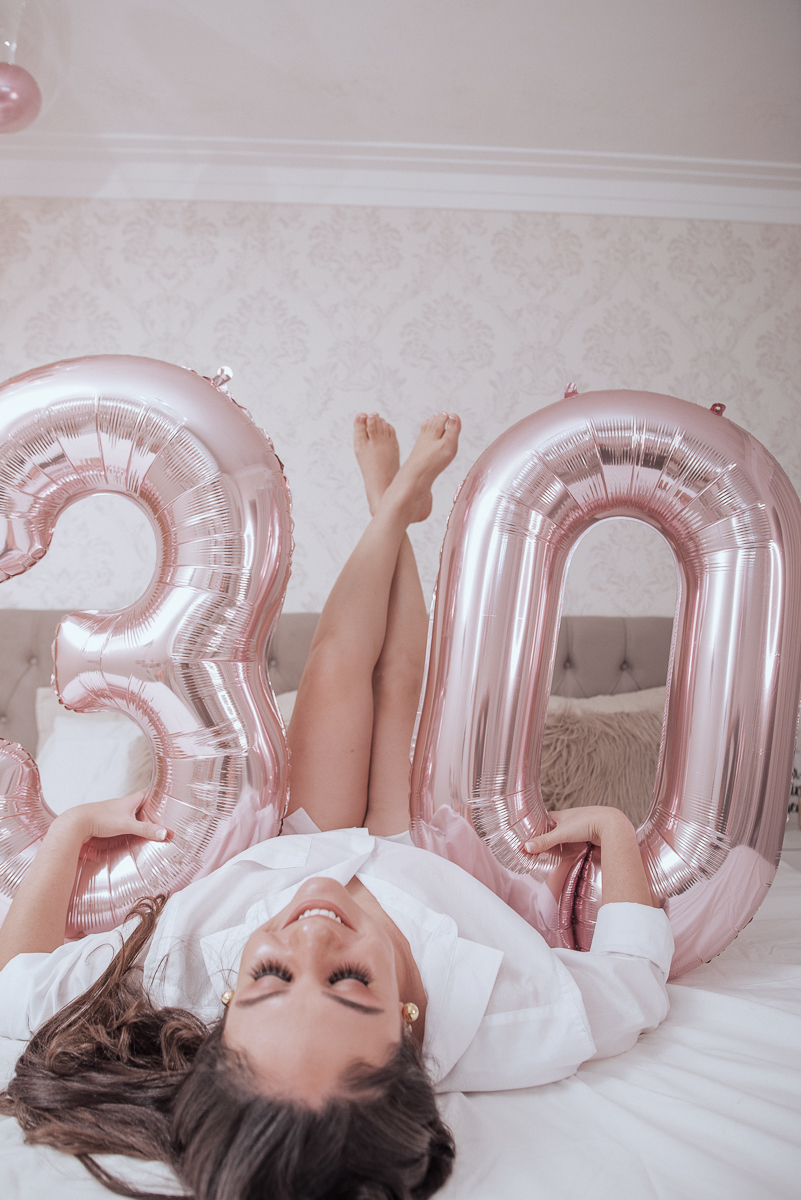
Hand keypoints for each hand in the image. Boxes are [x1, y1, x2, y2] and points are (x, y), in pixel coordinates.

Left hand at [52, 790, 169, 844]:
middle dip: (151, 809)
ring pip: (131, 815)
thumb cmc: (100, 819)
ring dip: (139, 820)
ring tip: (150, 827)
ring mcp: (114, 814)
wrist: (76, 824)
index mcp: (130, 801)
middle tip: (163, 815)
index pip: (147, 792)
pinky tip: (131, 836)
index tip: (166, 793)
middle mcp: (122, 806)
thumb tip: (165, 833)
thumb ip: (146, 830)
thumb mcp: (127, 825)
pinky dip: (129, 829)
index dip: (157, 792)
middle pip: (141, 805)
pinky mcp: (107, 823)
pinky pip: (122, 824)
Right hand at [524, 805, 634, 854]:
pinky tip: (572, 854)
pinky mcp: (590, 836)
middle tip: (542, 851)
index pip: (546, 821)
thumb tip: (526, 847)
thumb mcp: (561, 833)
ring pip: (568, 838)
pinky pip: (578, 844)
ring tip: (556, 855)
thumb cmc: (587, 822)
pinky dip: (574, 849)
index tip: (531, 837)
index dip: (539, 828)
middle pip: (556, 831)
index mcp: (562, 815)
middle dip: (551, 840)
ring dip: (563, 846)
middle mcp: (571, 820)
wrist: (611, 825)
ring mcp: (581, 828)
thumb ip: (544, 841)